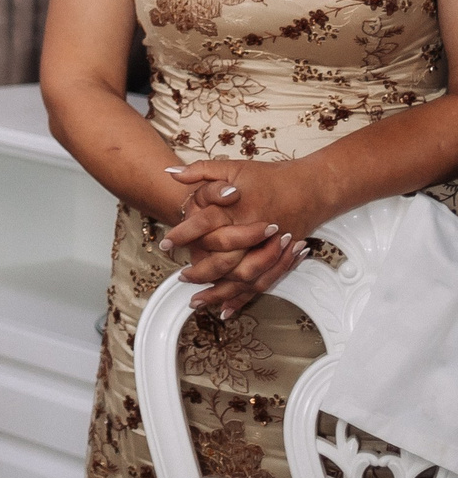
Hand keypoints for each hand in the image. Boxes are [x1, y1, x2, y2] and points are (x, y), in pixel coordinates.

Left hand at [160, 158, 327, 316]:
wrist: (310, 186)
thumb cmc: (270, 177)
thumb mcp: (232, 167)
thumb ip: (200, 171)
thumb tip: (169, 172)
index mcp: (239, 208)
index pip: (204, 224)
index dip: (182, 235)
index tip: (165, 244)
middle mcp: (254, 232)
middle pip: (223, 260)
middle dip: (200, 272)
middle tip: (182, 276)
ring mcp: (269, 248)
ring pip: (241, 278)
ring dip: (218, 292)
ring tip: (197, 301)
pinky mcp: (279, 258)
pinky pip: (260, 284)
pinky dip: (242, 299)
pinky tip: (226, 310)